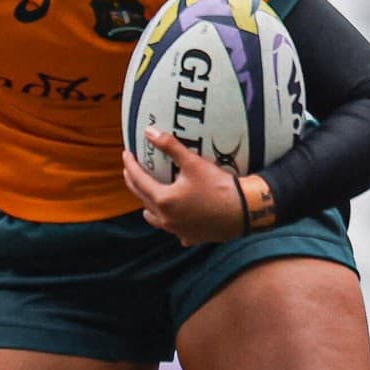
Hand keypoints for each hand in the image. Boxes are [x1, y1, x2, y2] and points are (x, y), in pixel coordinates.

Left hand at [120, 127, 246, 245]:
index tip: (126, 154)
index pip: (138, 180)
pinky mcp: (190, 237)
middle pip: (142, 198)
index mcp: (163, 200)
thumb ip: (170, 147)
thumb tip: (149, 132)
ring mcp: (178, 230)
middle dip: (134, 183)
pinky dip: (170, 221)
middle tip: (131, 170)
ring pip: (155, 218)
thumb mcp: (193, 163)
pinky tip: (176, 217)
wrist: (244, 211)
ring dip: (148, 205)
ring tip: (148, 196)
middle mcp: (166, 219)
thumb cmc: (219, 186)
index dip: (130, 165)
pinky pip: (174, 229)